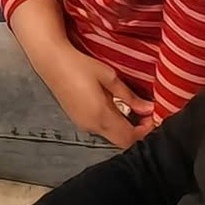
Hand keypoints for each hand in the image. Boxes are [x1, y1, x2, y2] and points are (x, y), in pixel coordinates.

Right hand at [38, 45, 154, 146]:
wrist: (52, 62)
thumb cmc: (81, 65)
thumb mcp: (109, 76)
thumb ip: (129, 96)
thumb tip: (149, 108)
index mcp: (102, 115)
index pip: (130, 137)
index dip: (145, 132)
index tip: (152, 116)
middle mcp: (92, 126)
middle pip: (121, 142)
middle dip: (138, 133)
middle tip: (146, 116)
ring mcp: (84, 125)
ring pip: (112, 137)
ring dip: (126, 130)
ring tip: (134, 112)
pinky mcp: (78, 120)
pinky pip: (102, 130)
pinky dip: (114, 126)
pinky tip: (116, 110)